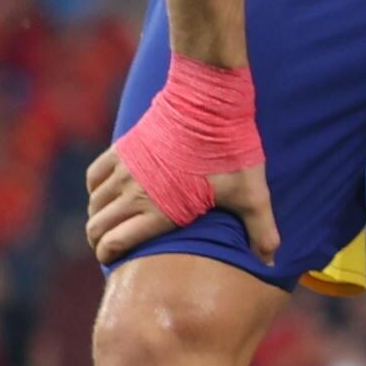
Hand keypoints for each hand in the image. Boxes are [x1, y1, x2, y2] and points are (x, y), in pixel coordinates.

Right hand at [87, 142, 275, 267]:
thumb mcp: (252, 194)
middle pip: (97, 227)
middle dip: (100, 242)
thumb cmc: (231, 151)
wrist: (210, 103)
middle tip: (110, 248)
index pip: (116, 242)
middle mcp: (134, 192)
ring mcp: (125, 169)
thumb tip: (271, 263)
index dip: (109, 257)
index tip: (114, 261)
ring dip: (98, 217)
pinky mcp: (122, 148)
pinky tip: (107, 194)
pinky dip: (96, 190)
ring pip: (94, 204)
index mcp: (160, 209)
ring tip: (110, 225)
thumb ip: (261, 231)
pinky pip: (94, 177)